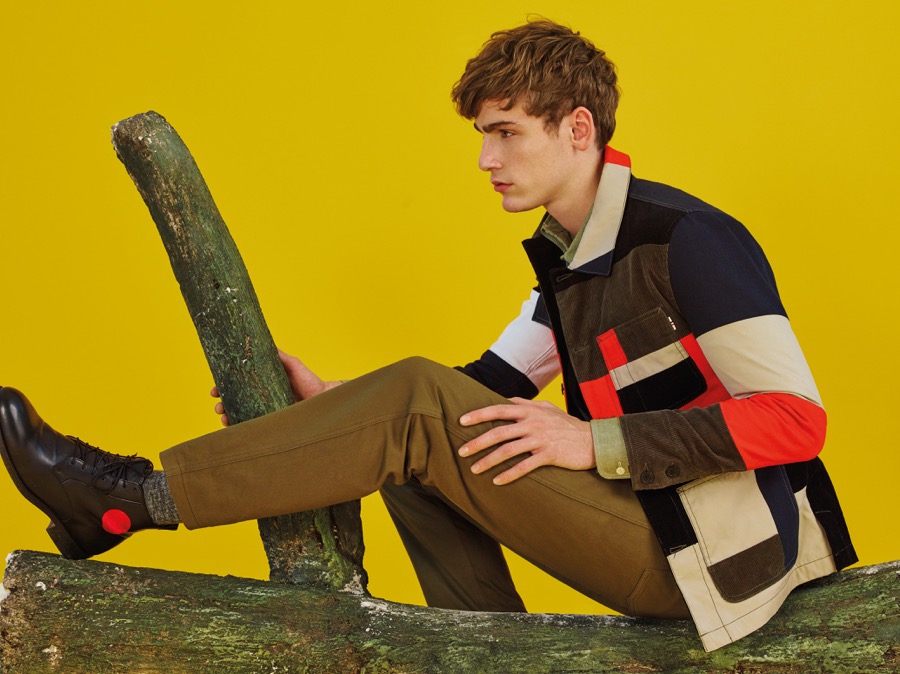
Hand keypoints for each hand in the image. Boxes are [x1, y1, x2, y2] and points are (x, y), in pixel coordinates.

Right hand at [211, 348, 342, 425]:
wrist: (323, 399)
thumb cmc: (309, 381)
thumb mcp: (293, 365)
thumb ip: (280, 356)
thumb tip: (264, 343)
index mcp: (263, 383)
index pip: (238, 384)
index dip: (223, 387)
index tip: (214, 390)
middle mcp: (262, 397)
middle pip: (235, 401)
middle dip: (222, 404)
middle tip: (218, 406)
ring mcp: (265, 411)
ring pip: (241, 415)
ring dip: (228, 417)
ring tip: (224, 418)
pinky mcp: (272, 423)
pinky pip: (253, 427)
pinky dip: (241, 428)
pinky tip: (234, 428)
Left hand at [457, 398, 594, 484]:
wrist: (593, 440)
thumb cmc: (567, 424)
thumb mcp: (547, 408)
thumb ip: (526, 403)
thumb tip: (507, 399)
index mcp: (530, 410)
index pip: (499, 409)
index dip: (479, 415)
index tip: (462, 421)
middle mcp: (533, 423)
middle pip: (499, 432)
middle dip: (478, 442)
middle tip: (462, 451)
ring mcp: (541, 439)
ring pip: (508, 450)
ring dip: (489, 460)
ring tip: (474, 469)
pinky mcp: (549, 455)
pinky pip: (525, 466)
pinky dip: (510, 474)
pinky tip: (497, 481)